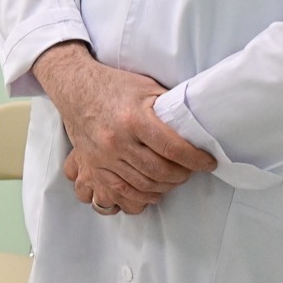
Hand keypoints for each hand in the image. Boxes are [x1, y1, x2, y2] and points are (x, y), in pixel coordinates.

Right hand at [32, 42, 215, 212]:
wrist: (75, 87)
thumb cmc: (115, 85)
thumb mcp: (147, 88)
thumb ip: (169, 108)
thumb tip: (196, 126)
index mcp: (134, 119)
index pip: (174, 149)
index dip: (196, 160)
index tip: (208, 162)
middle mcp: (117, 140)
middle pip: (160, 171)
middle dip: (183, 175)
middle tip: (191, 170)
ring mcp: (103, 156)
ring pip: (143, 185)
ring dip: (165, 187)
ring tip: (174, 179)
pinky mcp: (93, 165)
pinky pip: (120, 191)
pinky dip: (141, 197)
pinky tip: (153, 191)